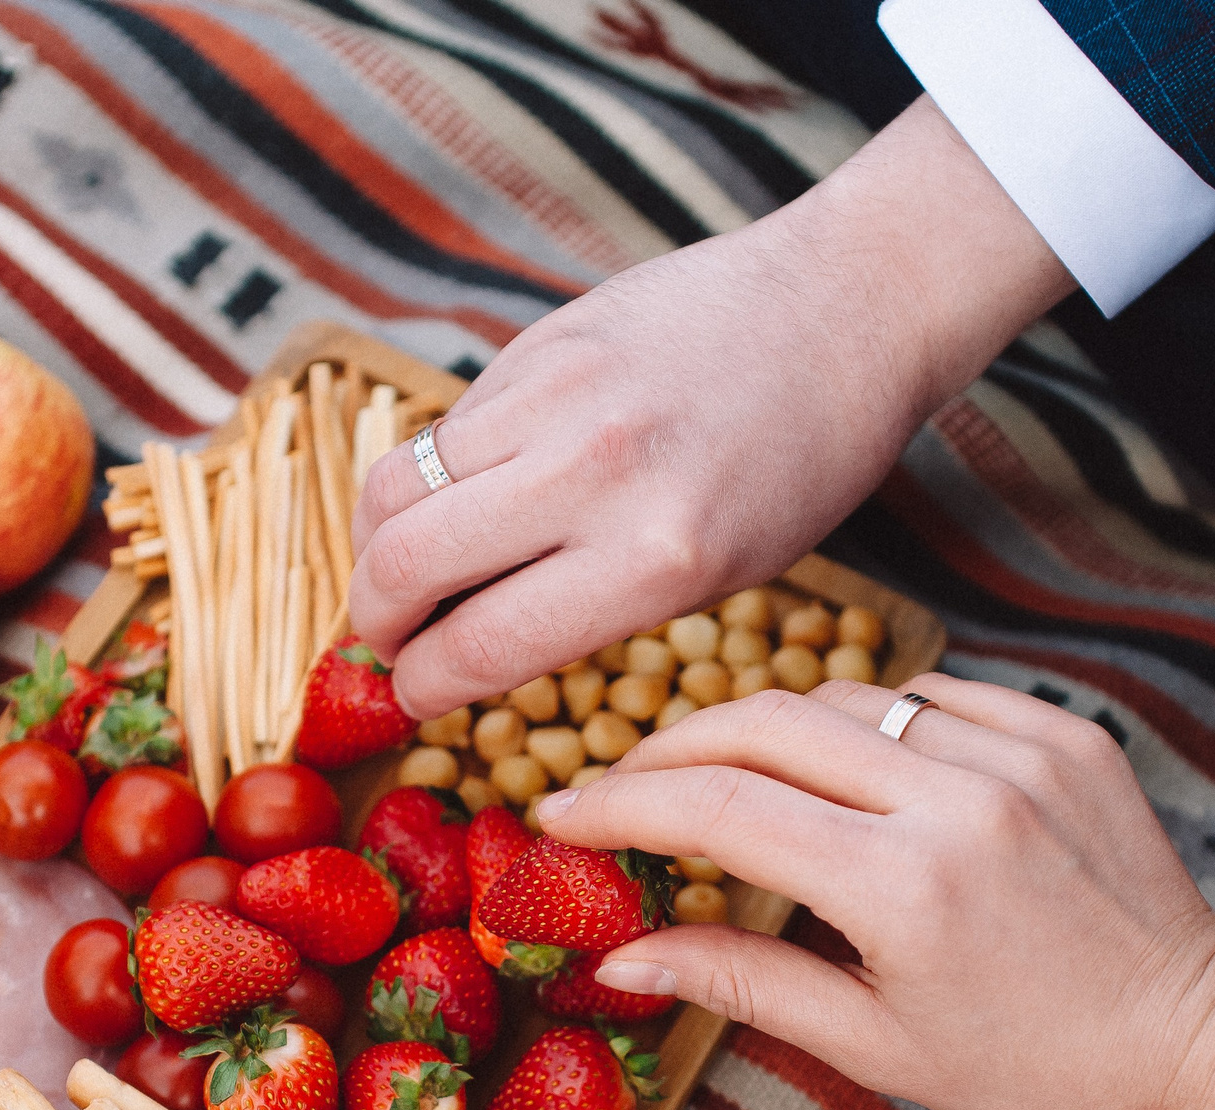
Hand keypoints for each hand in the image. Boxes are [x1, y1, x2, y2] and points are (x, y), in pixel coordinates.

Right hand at [347, 98, 1072, 718]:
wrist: (840, 308)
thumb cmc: (797, 463)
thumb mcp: (720, 568)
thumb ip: (592, 605)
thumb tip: (467, 643)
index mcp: (655, 557)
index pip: (480, 644)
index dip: (423, 684)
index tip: (414, 696)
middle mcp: (594, 474)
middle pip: (405, 564)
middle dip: (374, 621)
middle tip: (384, 641)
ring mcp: (556, 397)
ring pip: (395, 487)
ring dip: (374, 546)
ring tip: (396, 575)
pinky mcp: (537, 343)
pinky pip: (441, 428)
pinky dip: (424, 478)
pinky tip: (450, 503)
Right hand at [533, 676, 1214, 1109]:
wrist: (1200, 1042)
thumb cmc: (1036, 1069)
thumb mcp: (874, 1044)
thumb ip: (742, 981)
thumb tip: (619, 957)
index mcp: (903, 887)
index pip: (720, 808)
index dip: (622, 804)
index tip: (561, 812)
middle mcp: (959, 798)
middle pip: (767, 720)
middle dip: (674, 743)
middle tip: (625, 783)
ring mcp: (1019, 753)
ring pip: (849, 695)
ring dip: (773, 729)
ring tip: (731, 781)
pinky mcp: (1064, 732)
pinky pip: (934, 695)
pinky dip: (874, 725)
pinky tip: (851, 772)